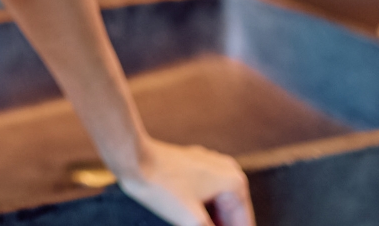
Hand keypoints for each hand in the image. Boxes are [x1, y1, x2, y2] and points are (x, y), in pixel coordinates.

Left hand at [117, 139, 252, 225]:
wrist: (134, 159)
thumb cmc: (161, 186)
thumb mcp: (193, 221)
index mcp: (235, 183)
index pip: (244, 225)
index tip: (200, 225)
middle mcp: (228, 171)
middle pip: (232, 217)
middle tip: (192, 225)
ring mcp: (211, 167)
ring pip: (218, 209)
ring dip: (210, 223)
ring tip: (187, 222)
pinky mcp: (195, 168)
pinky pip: (206, 199)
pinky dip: (201, 214)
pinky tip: (186, 221)